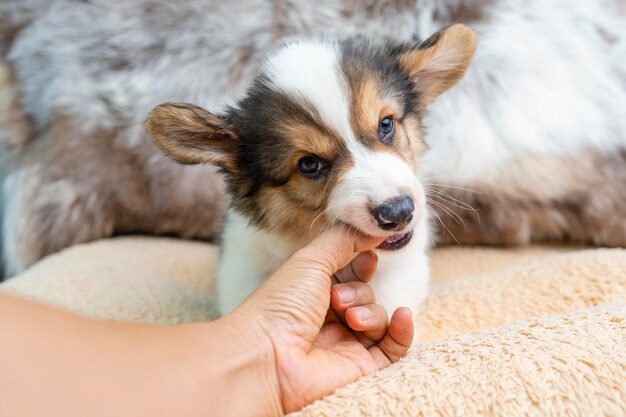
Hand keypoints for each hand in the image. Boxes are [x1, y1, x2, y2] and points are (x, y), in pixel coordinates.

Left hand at [232, 228, 413, 412]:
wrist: (268, 358)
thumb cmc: (282, 305)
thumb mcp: (311, 260)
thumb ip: (344, 241)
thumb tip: (374, 230)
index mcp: (312, 292)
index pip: (349, 274)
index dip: (362, 264)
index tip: (368, 256)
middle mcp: (328, 318)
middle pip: (365, 294)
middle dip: (359, 290)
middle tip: (337, 298)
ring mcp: (345, 344)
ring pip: (378, 318)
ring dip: (370, 310)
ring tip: (349, 317)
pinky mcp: (361, 368)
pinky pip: (394, 348)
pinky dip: (403, 330)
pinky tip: (402, 315)